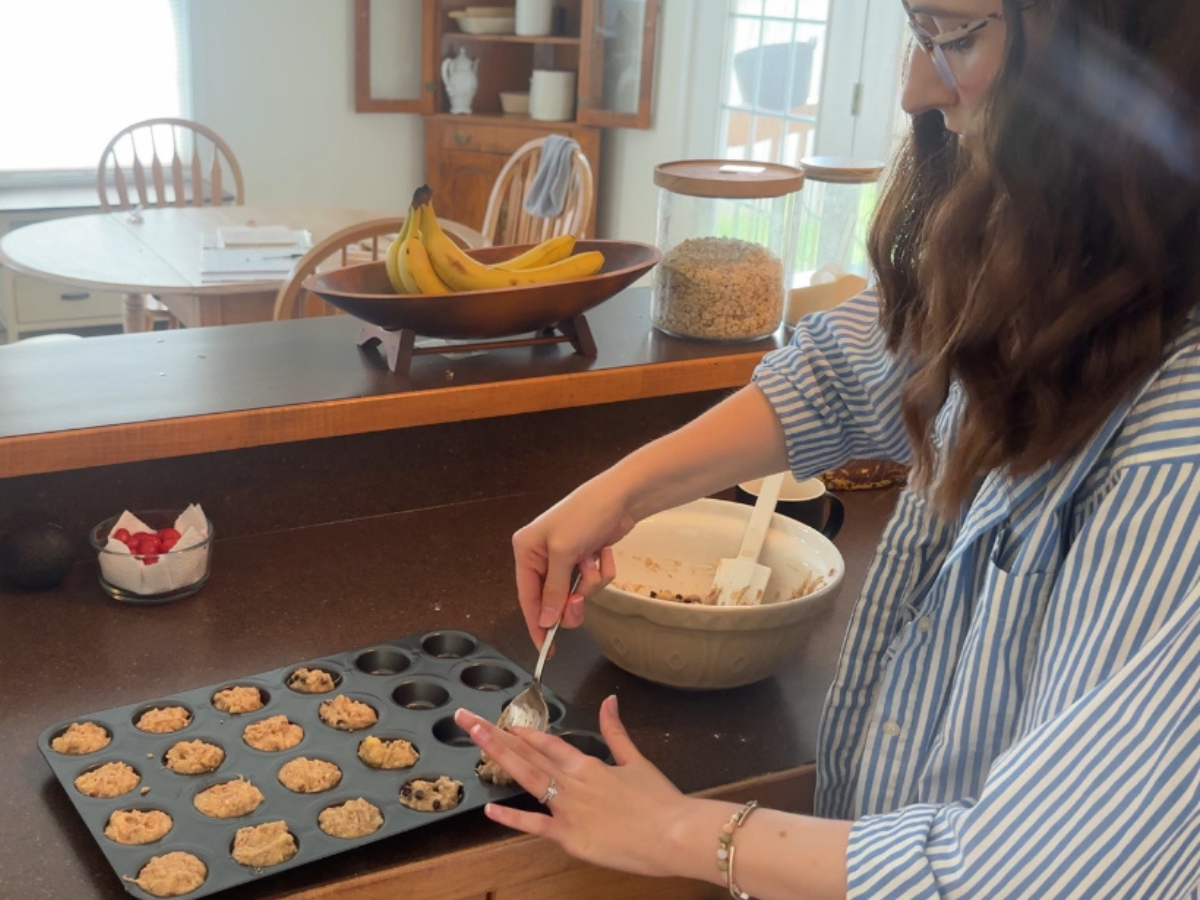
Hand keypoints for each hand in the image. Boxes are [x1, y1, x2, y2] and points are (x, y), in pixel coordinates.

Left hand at [454, 695, 687, 877]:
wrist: (673, 834)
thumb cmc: (659, 799)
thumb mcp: (637, 760)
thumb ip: (616, 731)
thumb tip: (609, 699)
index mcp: (587, 764)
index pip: (547, 742)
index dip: (521, 731)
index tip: (499, 718)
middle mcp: (571, 782)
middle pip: (526, 755)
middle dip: (494, 735)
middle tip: (466, 719)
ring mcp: (566, 809)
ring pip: (526, 780)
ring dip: (498, 758)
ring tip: (474, 740)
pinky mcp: (569, 837)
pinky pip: (536, 826)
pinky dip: (512, 819)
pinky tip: (490, 809)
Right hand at [512, 474, 630, 645]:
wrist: (622, 496)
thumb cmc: (585, 514)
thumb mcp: (564, 553)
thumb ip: (553, 590)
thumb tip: (545, 620)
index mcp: (527, 550)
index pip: (528, 597)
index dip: (536, 624)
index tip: (545, 648)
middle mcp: (542, 556)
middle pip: (552, 600)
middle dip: (570, 601)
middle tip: (581, 601)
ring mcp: (565, 558)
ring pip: (575, 593)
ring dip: (590, 584)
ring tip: (594, 563)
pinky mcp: (585, 559)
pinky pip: (592, 582)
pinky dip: (601, 572)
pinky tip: (604, 553)